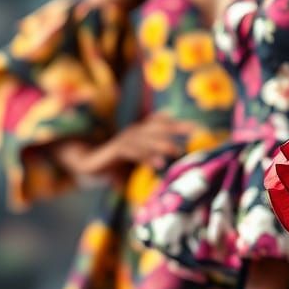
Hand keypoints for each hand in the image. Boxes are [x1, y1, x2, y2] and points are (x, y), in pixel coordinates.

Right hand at [66, 112, 194, 183]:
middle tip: (195, 132)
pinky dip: (145, 156)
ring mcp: (124, 139)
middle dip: (177, 128)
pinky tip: (157, 164)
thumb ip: (155, 157)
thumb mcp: (140, 158)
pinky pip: (131, 151)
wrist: (88, 162)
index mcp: (142, 132)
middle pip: (158, 127)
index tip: (199, 128)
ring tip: (176, 151)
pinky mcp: (114, 150)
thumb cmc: (117, 161)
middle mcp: (134, 132)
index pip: (163, 123)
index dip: (180, 124)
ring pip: (145, 139)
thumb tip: (175, 165)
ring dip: (162, 144)